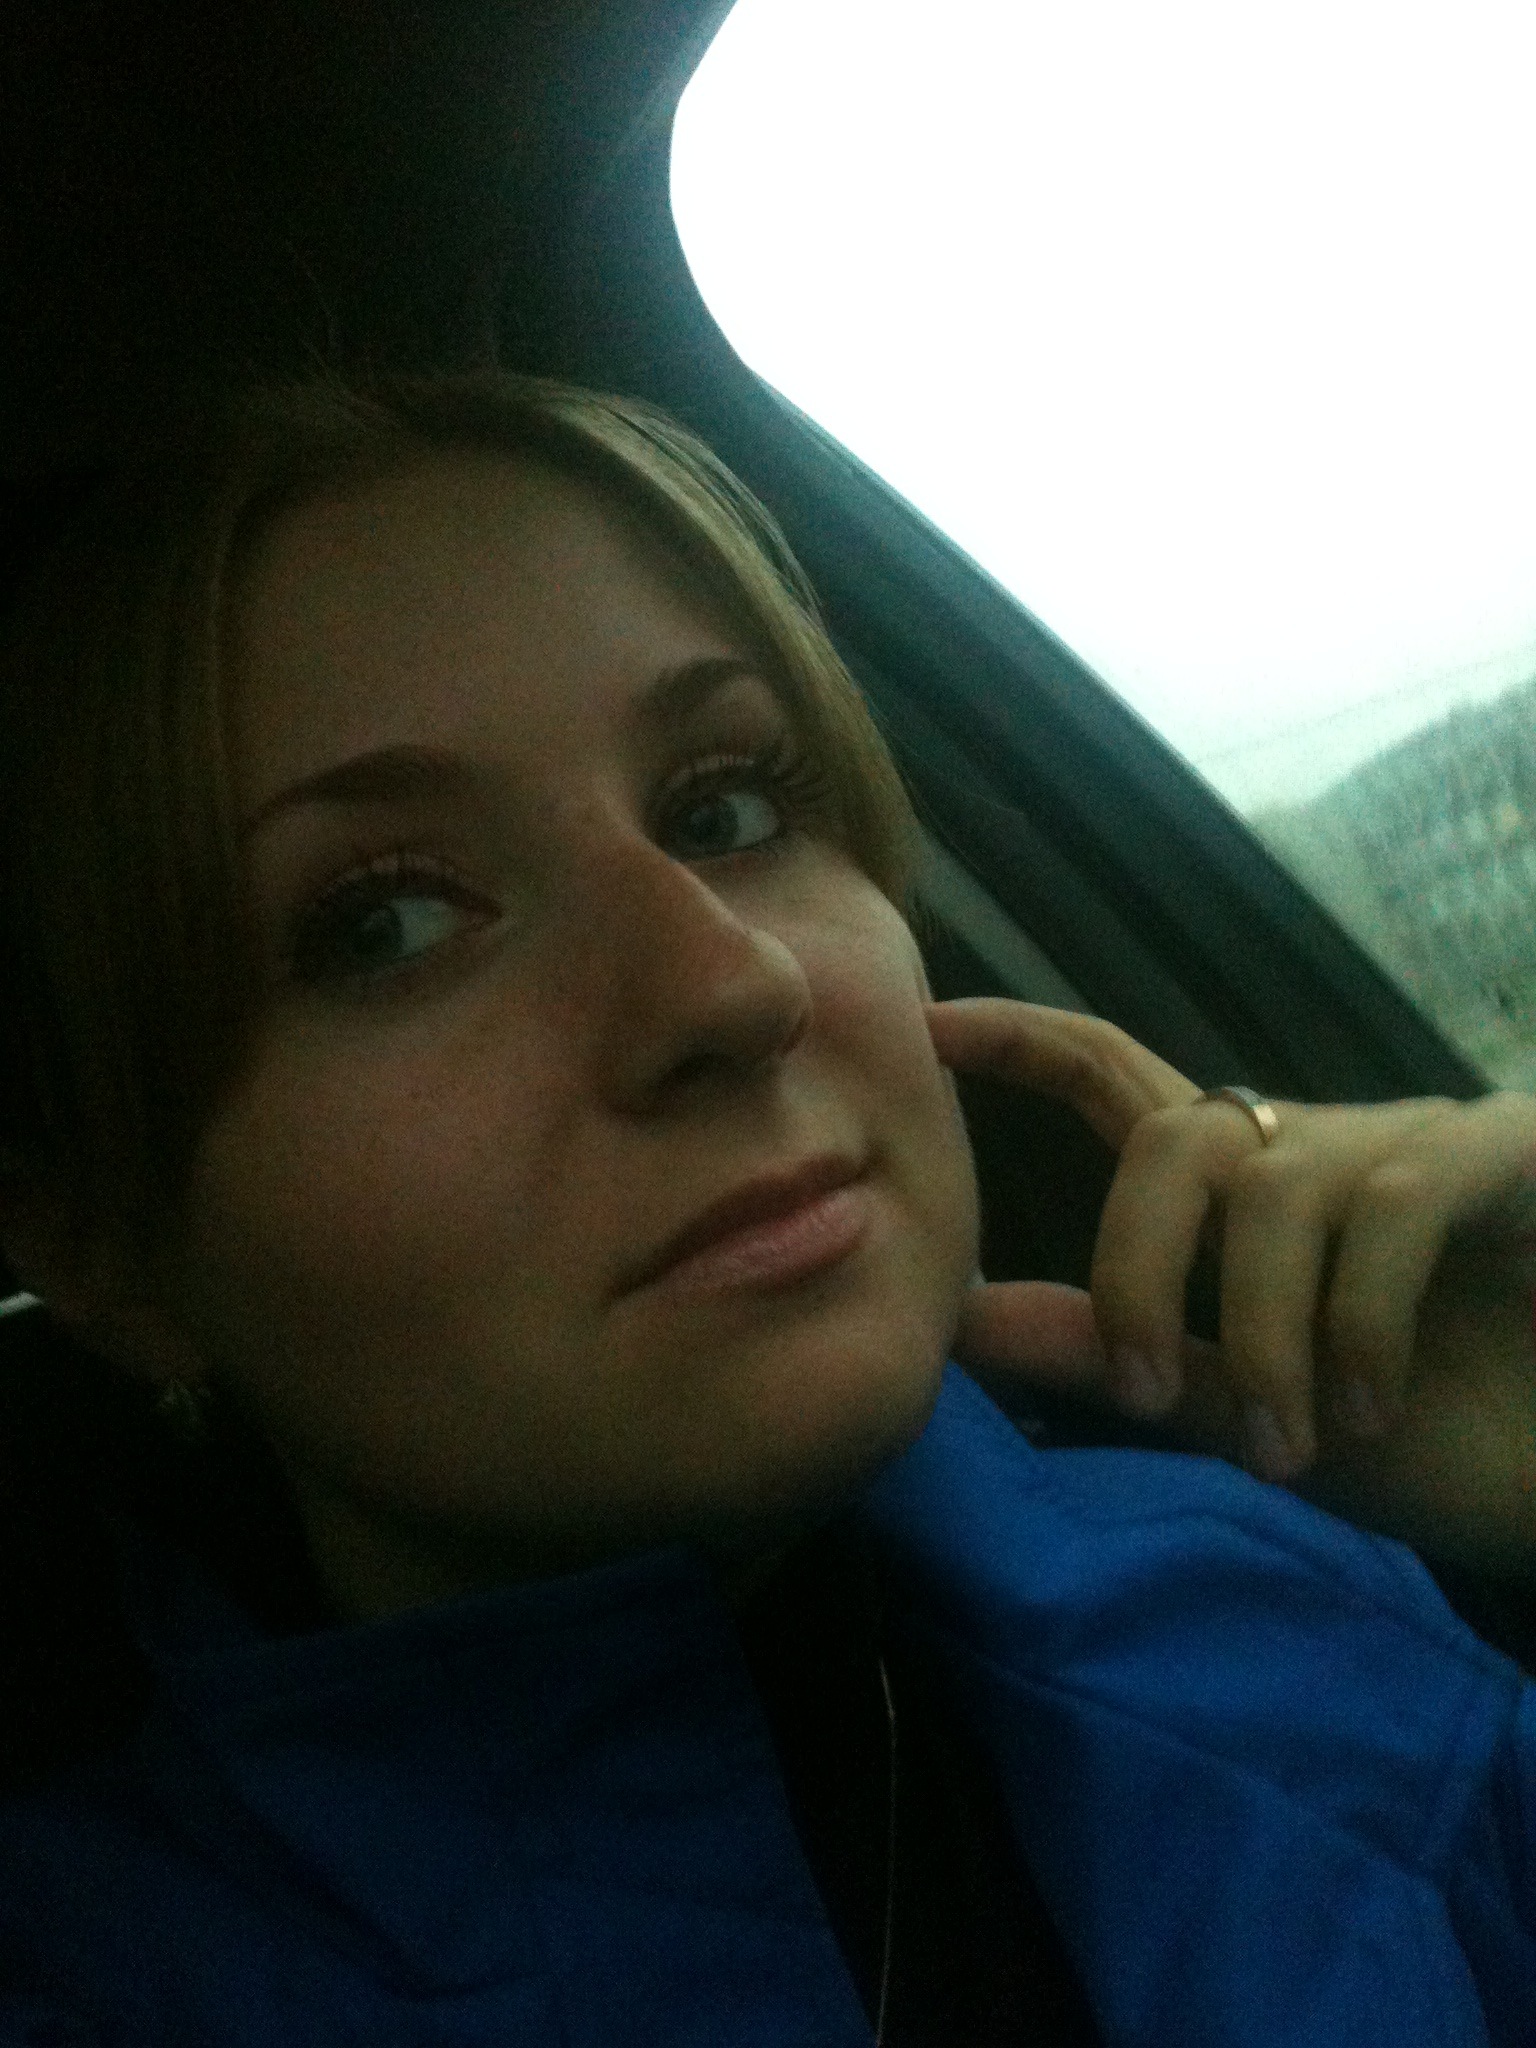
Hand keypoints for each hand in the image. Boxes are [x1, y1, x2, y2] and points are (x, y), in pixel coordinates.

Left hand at [926, 997, 1535, 1572]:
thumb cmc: (1437, 1442)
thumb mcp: (1250, 1414)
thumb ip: (1123, 1358)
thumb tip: (961, 1319)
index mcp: (1248, 1192)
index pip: (1117, 1079)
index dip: (1026, 1041)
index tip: (930, 1024)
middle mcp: (1319, 1146)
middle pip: (1173, 1135)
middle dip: (1134, 1266)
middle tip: (1143, 1395)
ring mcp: (1413, 1141)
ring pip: (1273, 1188)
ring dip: (1262, 1334)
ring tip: (1289, 1451)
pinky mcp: (1502, 1154)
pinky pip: (1391, 1204)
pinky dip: (1358, 1322)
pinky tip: (1370, 1409)